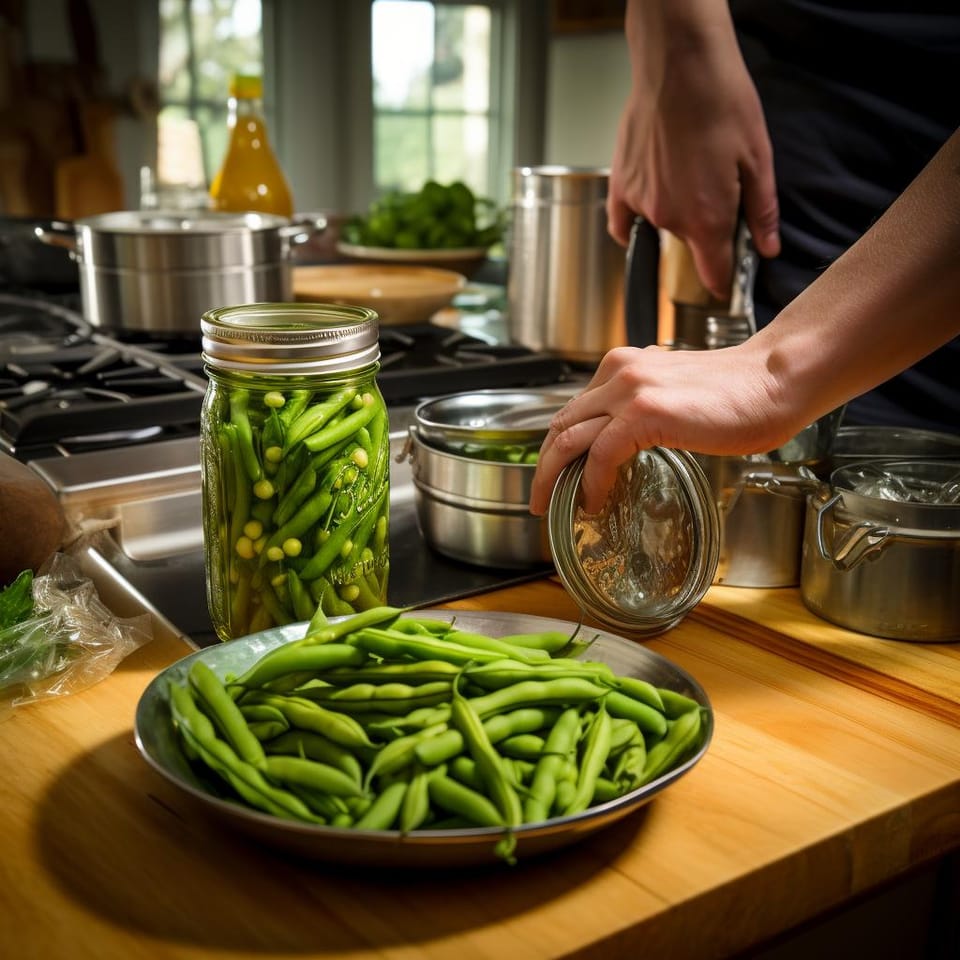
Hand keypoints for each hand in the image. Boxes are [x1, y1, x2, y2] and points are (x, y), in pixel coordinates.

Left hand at [529, 343, 797, 515]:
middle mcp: (618, 373)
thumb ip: (644, 413)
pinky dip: (590, 483)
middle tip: (539, 499)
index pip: (573, 411)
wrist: (776, 379)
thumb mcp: (675, 397)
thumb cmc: (739, 394)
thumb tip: (627, 448)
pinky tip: (593, 502)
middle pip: (560, 425)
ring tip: (551, 506)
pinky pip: (599, 455)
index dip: (557, 448)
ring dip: (552, 478)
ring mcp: (628, 391)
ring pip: (568, 439)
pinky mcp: (644, 412)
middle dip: (544, 466)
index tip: (554, 476)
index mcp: (623, 367)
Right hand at [606, 2, 779, 297]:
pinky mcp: (621, 187)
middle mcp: (671, 220)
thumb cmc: (722, 102)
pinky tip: (650, 207)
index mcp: (708, 220)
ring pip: (664, 227)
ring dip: (677, 213)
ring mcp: (642, 205)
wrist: (679, 65)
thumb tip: (767, 248)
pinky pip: (624, 223)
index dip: (724, 282)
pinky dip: (636, 223)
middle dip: (706, 231)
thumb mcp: (758, 158)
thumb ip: (761, 212)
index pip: (713, 274)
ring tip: (689, 173)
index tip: (727, 283)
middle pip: (691, 246)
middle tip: (720, 192)